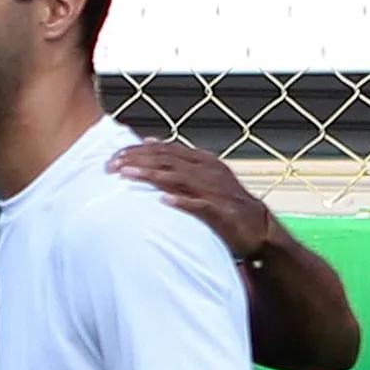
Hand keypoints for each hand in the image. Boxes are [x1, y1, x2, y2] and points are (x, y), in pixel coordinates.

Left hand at [108, 140, 276, 260]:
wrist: (257, 228)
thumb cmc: (224, 203)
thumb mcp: (200, 176)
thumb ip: (176, 161)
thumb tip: (148, 142)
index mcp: (202, 160)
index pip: (165, 149)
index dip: (138, 150)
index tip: (113, 156)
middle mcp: (208, 171)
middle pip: (168, 160)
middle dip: (138, 160)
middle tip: (111, 166)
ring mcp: (215, 190)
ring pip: (179, 178)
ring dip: (151, 175)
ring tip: (127, 175)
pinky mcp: (222, 211)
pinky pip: (200, 205)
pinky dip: (182, 201)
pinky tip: (164, 201)